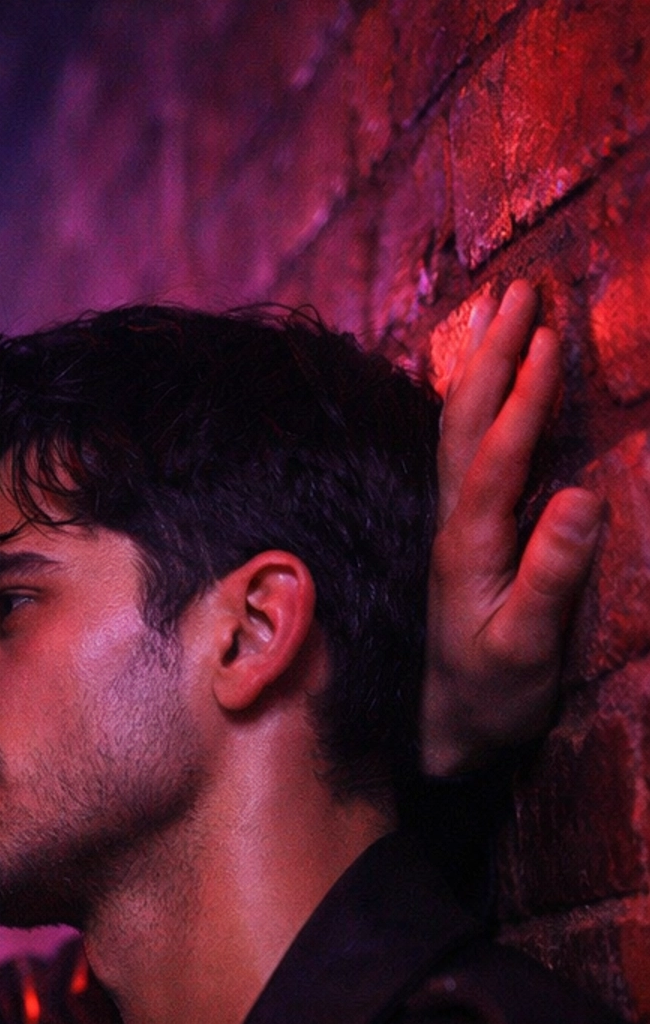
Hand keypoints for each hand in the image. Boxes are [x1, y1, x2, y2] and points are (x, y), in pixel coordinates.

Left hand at [422, 281, 603, 777]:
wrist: (445, 733)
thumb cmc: (491, 697)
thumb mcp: (527, 647)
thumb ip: (551, 576)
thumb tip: (578, 498)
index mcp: (470, 546)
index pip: (494, 457)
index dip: (522, 399)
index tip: (547, 338)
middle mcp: (455, 526)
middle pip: (465, 423)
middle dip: (494, 355)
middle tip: (521, 289)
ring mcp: (458, 527)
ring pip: (462, 430)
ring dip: (485, 366)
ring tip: (509, 310)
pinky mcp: (467, 535)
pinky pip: (469, 451)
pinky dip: (483, 402)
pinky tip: (492, 381)